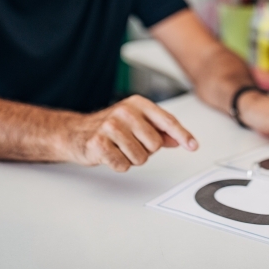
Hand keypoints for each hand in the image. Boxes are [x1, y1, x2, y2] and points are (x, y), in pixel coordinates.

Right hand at [68, 95, 197, 171]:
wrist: (75, 132)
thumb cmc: (110, 127)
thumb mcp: (136, 123)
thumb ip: (159, 131)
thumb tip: (180, 139)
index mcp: (137, 104)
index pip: (166, 120)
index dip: (182, 134)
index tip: (193, 146)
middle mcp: (125, 111)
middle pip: (155, 144)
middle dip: (146, 151)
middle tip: (130, 144)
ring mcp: (110, 126)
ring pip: (140, 157)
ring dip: (131, 159)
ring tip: (119, 149)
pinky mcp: (98, 142)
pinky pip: (123, 165)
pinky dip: (119, 165)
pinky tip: (110, 155)